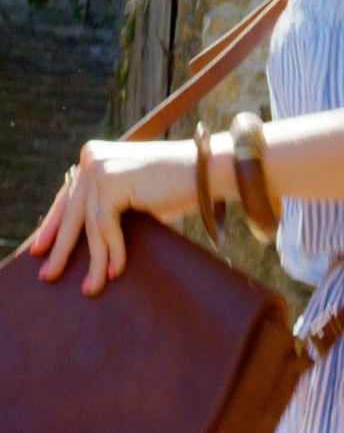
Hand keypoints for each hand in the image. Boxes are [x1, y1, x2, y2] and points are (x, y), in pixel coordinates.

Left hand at [30, 138, 197, 294]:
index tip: (39, 249)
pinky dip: (111, 252)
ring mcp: (100, 167)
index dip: (54, 225)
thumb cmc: (174, 186)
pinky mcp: (112, 182)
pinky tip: (115, 272)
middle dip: (61, 247)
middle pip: (72, 211)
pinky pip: (105, 227)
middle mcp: (92, 157)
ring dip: (93, 260)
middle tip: (48, 275)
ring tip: (91, 288)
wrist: (205, 170)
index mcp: (94, 155)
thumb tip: (80, 238)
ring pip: (88, 225)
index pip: (68, 195)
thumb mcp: (131, 194)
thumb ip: (106, 204)